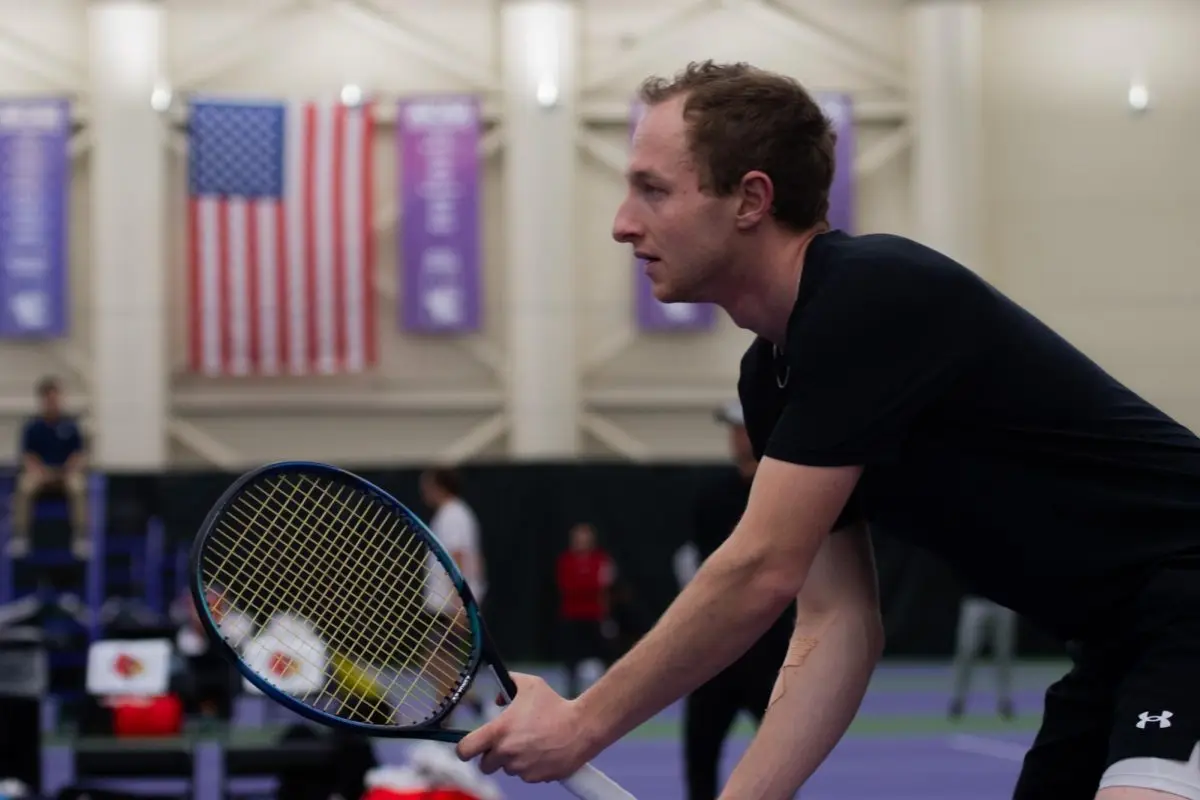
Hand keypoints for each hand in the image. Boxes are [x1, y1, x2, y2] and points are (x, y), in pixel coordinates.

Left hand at [456, 673, 594, 781]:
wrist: (582, 727)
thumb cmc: (555, 704)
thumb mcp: (530, 685)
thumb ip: (508, 684)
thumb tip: (498, 696)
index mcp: (499, 731)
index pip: (465, 750)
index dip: (464, 749)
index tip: (470, 746)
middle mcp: (506, 753)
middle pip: (484, 765)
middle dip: (492, 755)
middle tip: (506, 743)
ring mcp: (521, 768)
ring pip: (507, 769)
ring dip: (513, 760)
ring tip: (531, 743)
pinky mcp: (535, 778)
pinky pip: (525, 775)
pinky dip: (529, 767)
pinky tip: (542, 752)